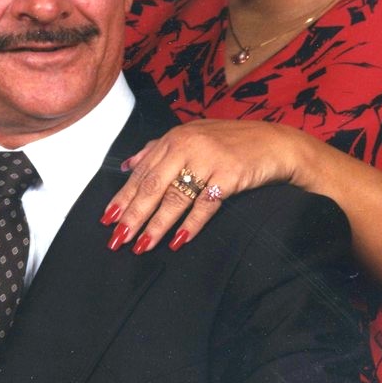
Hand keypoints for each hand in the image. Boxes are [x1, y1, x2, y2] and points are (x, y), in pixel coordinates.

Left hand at [103, 119, 308, 252]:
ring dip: (156, 225)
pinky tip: (178, 241)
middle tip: (117, 239)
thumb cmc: (230, 142)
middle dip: (133, 215)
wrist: (274, 143)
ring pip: (175, 197)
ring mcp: (208, 160)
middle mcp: (187, 147)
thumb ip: (157, 149)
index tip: (107, 220)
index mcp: (173, 139)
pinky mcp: (229, 175)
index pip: (142, 172)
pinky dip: (191, 224)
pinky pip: (205, 204)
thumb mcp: (191, 136)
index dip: (123, 198)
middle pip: (153, 186)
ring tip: (141, 246)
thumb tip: (126, 165)